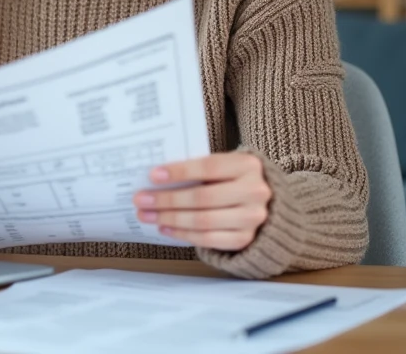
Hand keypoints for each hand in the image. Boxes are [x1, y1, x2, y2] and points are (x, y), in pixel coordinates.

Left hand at [132, 152, 271, 251]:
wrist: (264, 203)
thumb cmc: (232, 179)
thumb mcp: (224, 166)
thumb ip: (199, 169)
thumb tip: (157, 176)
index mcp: (247, 165)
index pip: (209, 167)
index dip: (180, 172)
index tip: (153, 175)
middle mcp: (254, 192)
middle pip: (203, 197)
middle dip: (167, 199)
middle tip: (141, 199)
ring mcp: (252, 218)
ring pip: (203, 221)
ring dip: (170, 218)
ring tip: (147, 215)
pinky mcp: (245, 238)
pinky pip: (208, 239)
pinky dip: (182, 234)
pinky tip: (165, 227)